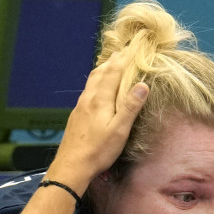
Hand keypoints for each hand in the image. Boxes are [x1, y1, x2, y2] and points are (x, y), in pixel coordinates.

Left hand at [46, 47, 148, 184]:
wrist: (71, 166)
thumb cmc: (98, 151)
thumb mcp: (119, 130)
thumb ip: (130, 106)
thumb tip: (142, 84)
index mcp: (100, 100)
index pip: (113, 72)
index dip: (123, 59)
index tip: (132, 48)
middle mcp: (88, 98)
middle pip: (100, 73)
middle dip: (112, 61)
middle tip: (122, 52)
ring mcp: (80, 106)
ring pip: (91, 81)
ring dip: (102, 69)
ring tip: (110, 64)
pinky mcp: (77, 115)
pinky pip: (87, 90)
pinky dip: (96, 81)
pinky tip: (97, 88)